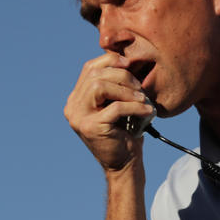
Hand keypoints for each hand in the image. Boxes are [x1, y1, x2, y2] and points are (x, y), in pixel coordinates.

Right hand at [64, 52, 154, 172]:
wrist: (124, 163)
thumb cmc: (126, 131)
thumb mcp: (118, 104)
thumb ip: (115, 84)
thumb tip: (125, 57)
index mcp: (76, 98)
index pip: (89, 68)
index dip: (110, 61)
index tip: (130, 65)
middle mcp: (72, 106)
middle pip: (95, 75)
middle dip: (122, 76)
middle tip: (140, 89)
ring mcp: (78, 117)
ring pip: (100, 87)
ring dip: (127, 90)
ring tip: (143, 99)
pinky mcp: (90, 127)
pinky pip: (115, 107)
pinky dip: (135, 106)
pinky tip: (146, 111)